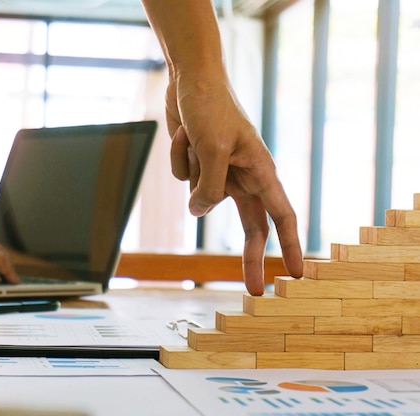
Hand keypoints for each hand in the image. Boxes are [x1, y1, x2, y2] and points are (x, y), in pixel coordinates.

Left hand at [167, 73, 302, 294]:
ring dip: (193, 169)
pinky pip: (184, 178)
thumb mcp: (213, 149)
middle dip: (249, 256)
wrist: (190, 80)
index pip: (281, 216)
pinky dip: (179, 157)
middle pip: (251, 225)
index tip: (296, 274)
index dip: (289, 246)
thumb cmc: (211, 107)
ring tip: (194, 134)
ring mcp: (219, 172)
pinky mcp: (198, 166)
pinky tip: (184, 133)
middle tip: (253, 291)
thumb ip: (210, 188)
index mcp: (260, 171)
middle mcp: (243, 176)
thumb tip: (199, 213)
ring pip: (203, 198)